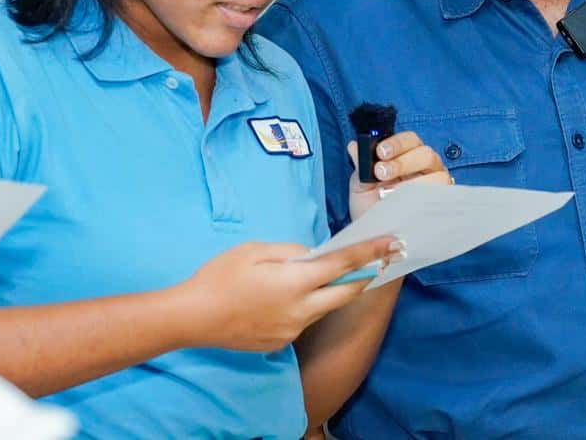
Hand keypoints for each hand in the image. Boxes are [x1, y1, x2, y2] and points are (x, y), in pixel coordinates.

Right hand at [172, 236, 397, 352]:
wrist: (192, 318)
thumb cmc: (220, 277)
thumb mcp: (254, 250)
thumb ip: (290, 251)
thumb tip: (312, 255)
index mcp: (295, 282)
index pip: (342, 265)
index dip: (371, 252)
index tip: (393, 242)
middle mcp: (301, 310)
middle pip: (346, 293)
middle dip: (367, 275)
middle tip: (383, 259)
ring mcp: (292, 329)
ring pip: (326, 307)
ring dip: (336, 290)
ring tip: (336, 273)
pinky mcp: (282, 342)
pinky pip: (305, 319)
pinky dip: (309, 304)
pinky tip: (293, 294)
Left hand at [348, 131, 452, 220]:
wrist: (375, 236)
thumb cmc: (370, 205)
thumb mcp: (361, 185)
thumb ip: (361, 165)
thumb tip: (354, 145)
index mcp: (408, 154)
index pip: (410, 139)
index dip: (397, 143)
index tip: (380, 152)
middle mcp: (426, 166)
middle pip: (425, 154)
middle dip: (402, 162)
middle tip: (381, 173)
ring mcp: (437, 184)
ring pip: (436, 175)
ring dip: (413, 183)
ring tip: (391, 195)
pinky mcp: (442, 204)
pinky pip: (441, 198)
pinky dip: (424, 200)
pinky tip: (406, 206)